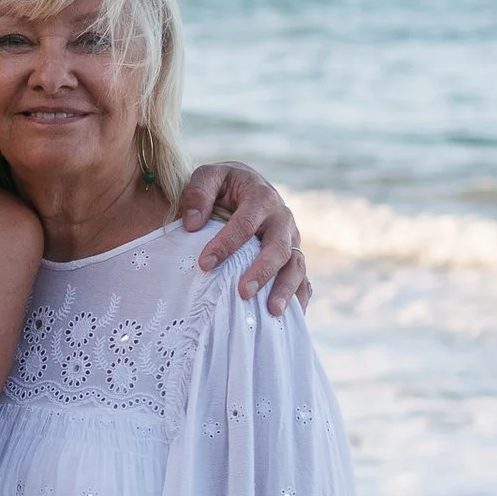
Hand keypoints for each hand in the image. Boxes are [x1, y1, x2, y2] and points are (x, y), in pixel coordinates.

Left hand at [175, 162, 311, 315]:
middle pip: (278, 247)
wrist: (247, 186)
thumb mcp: (209, 176)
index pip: (245, 223)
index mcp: (261, 197)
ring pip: (296, 265)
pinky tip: (289, 318)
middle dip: (262, 271)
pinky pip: (304, 279)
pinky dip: (299, 298)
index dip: (226, 244)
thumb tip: (192, 224)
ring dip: (286, 289)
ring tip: (272, 311)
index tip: (205, 264)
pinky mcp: (295, 257)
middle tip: (244, 292)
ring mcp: (292, 239)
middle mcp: (282, 218)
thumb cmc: (223, 185)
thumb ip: (198, 193)